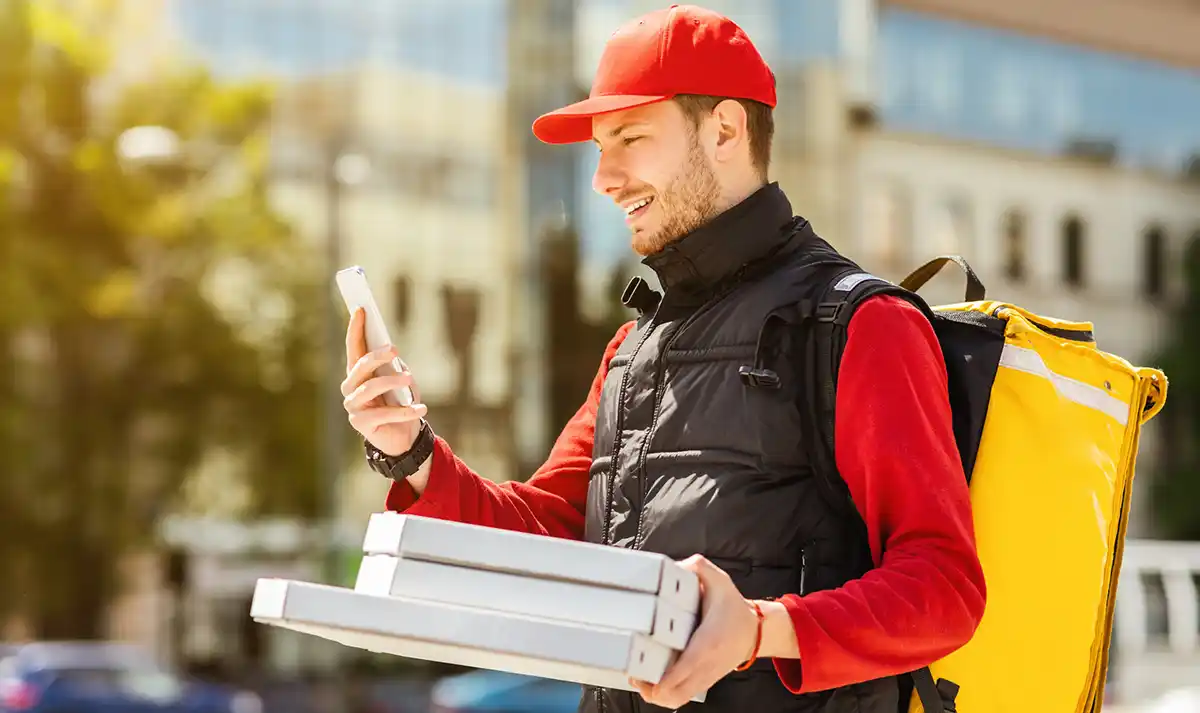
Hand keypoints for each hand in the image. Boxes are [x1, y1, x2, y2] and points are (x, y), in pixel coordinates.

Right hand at [342, 307, 427, 455]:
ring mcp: (353, 406)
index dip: (356, 328)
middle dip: (376, 355)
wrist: (402, 436)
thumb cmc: (400, 402)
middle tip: (394, 349)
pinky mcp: (360, 424)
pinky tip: (421, 409)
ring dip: (391, 381)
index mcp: (358, 373)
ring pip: (370, 387)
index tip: (362, 309)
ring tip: (409, 378)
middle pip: (360, 366)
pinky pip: (384, 414)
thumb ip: (393, 366)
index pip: (354, 347)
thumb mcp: (400, 380)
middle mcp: (350, 387)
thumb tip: (390, 352)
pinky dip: (405, 411)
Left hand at [631, 555, 758, 708]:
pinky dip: (665, 694)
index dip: (662, 679)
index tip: (642, 675)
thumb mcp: (719, 580)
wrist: (755, 630)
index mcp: (708, 641)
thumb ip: (697, 567)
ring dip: (656, 695)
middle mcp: (707, 664)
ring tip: (639, 679)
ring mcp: (705, 676)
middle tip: (634, 674)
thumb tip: (675, 566)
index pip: (684, 668)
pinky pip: (682, 696)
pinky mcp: (704, 681)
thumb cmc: (733, 607)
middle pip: (676, 693)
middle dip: (651, 690)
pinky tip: (651, 681)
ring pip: (677, 699)